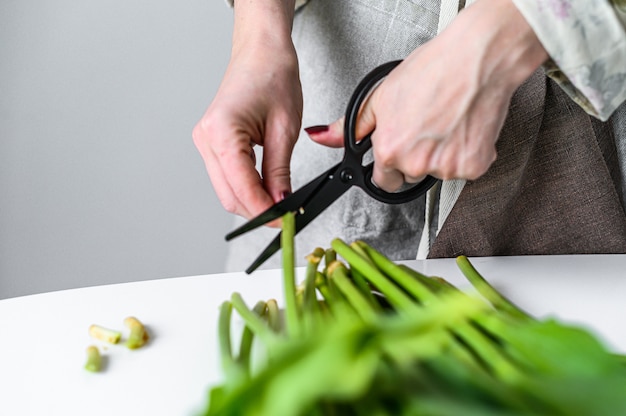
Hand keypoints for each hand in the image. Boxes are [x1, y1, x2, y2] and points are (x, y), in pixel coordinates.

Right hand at [193, 2, 301, 220]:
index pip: (241, 186)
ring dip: (251, 200)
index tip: (284, 222)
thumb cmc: (273, 77)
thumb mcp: (284, 129)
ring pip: (226, 189)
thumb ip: (279, 172)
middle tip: (285, 217)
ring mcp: (205, 141)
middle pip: (228, 195)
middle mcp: (206, 138)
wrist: (261, 52)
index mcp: (221, 131)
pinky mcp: (211, 143)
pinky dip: (246, 187)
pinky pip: (226, 176)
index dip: (263, 210)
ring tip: (279, 202)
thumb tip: (280, 203)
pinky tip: (265, 188)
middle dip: (256, 211)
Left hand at [307, 0, 547, 190]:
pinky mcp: (474, 166)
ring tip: (445, 122)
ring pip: (438, 172)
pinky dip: (465, 153)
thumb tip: (323, 137)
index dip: (389, 164)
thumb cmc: (433, 70)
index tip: (398, 150)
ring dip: (440, 156)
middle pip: (410, 177)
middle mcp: (416, 164)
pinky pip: (465, 169)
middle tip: (424, 128)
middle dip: (414, 159)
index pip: (383, 181)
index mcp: (390, 150)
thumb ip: (351, 126)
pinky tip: (462, 127)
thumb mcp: (381, 95)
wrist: (478, 58)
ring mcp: (447, 168)